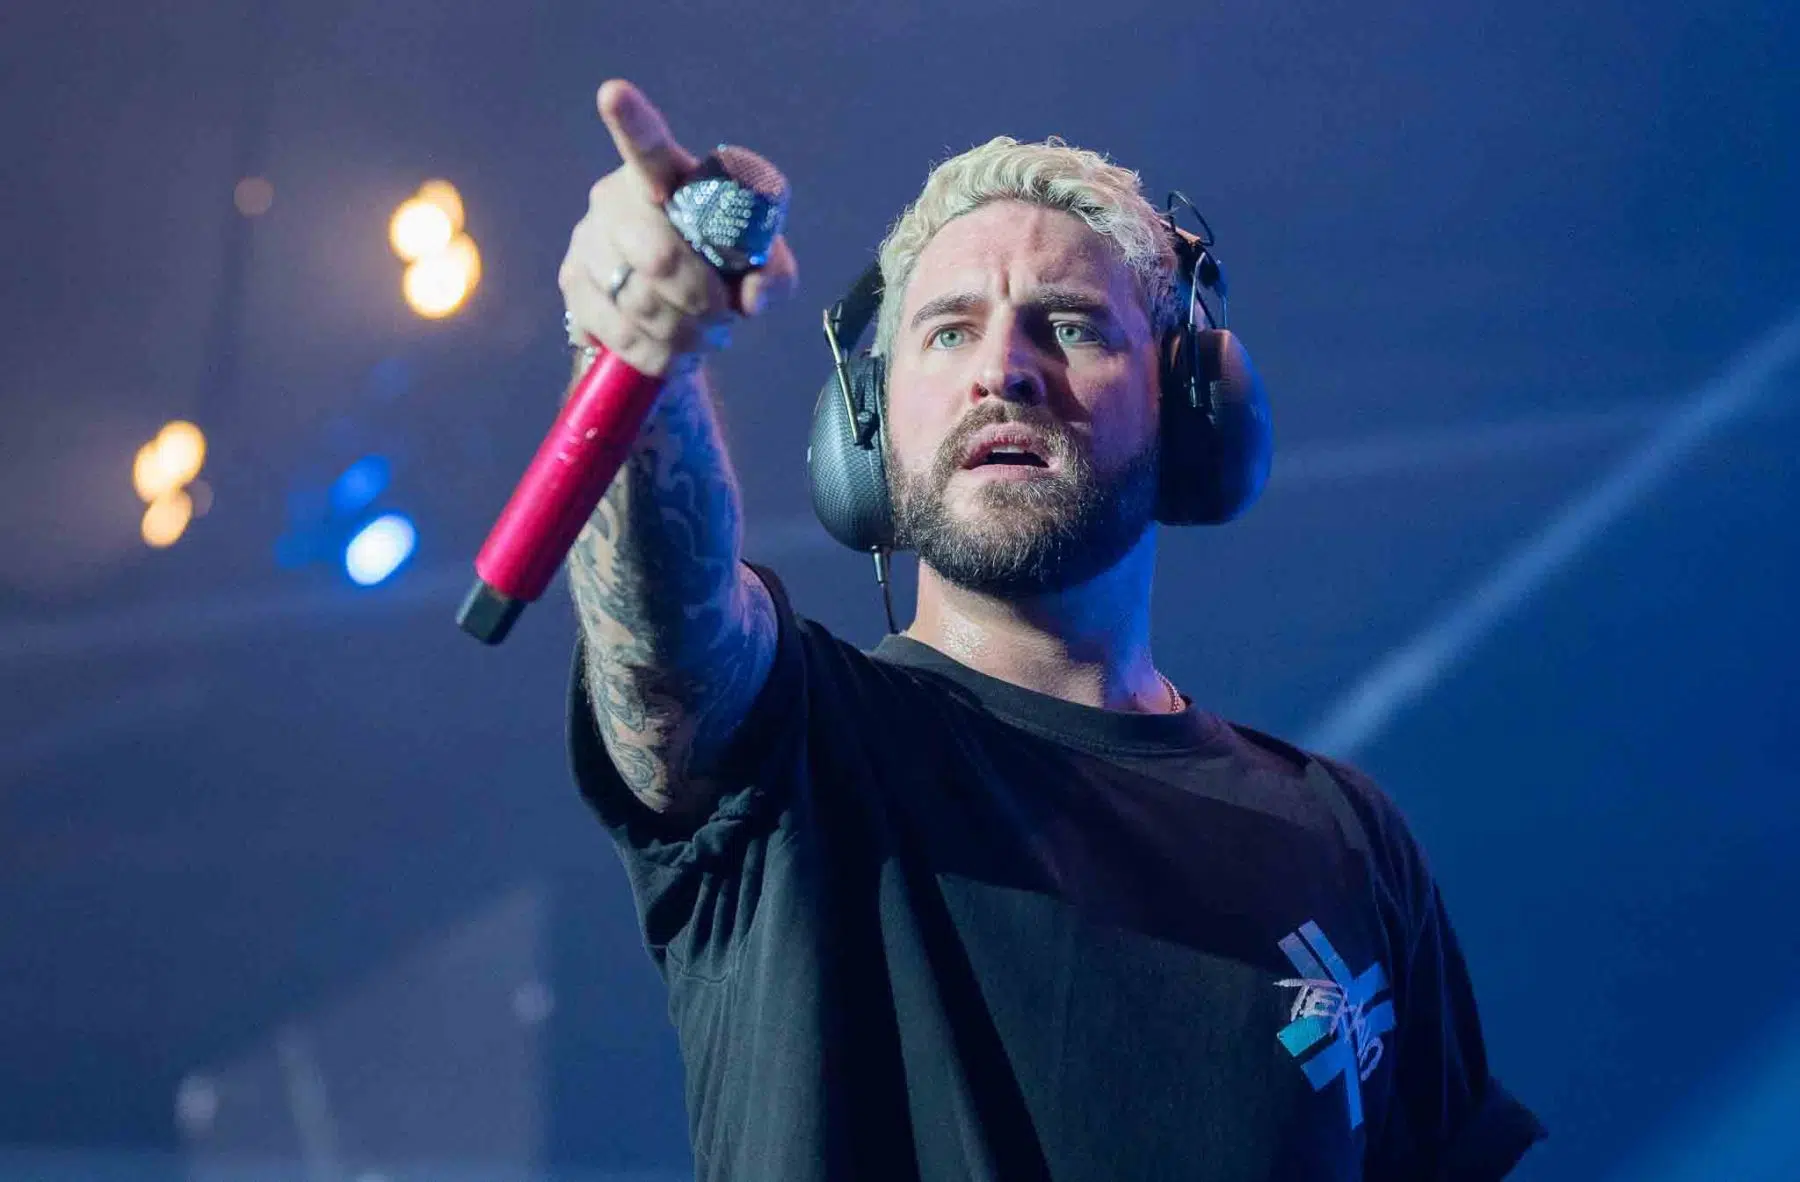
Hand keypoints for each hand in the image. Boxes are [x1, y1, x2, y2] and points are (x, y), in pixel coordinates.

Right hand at [559, 80, 798, 377]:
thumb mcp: (762, 268)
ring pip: (639, 300)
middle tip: (722, 316)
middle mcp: (616, 198)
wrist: (670, 313)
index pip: (646, 144)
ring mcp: (588, 240)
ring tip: (708, 336)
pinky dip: (659, 353)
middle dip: (700, 298)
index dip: (630, 120)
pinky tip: (677, 352)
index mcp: (667, 175)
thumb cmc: (720, 269)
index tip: (613, 93)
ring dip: (685, 332)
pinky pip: (619, 332)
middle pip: (657, 254)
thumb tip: (750, 298)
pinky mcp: (572, 283)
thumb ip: (772, 274)